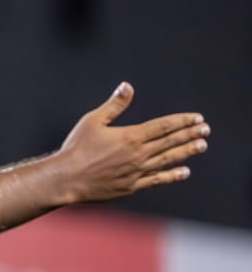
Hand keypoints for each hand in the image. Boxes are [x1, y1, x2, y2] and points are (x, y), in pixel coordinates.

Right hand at [53, 83, 208, 203]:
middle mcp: (138, 154)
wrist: (66, 179)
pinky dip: (172, 175)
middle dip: (190, 135)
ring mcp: (136, 171)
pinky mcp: (131, 186)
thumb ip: (114, 105)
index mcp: (131, 136)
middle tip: (206, 130)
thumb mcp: (92, 121)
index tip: (197, 118)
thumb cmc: (76, 148)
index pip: (164, 126)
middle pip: (170, 142)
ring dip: (186, 152)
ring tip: (201, 146)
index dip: (182, 121)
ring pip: (168, 160)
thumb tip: (127, 86)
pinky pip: (157, 179)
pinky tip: (184, 172)